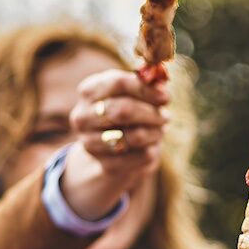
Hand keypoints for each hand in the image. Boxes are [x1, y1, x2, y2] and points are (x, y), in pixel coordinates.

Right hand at [62, 69, 169, 220]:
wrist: (110, 148)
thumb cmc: (125, 110)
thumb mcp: (131, 93)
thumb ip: (146, 86)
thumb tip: (161, 86)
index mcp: (89, 91)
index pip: (118, 83)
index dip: (145, 89)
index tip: (165, 95)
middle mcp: (83, 116)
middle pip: (123, 110)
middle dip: (151, 113)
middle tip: (166, 116)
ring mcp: (90, 142)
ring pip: (135, 136)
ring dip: (155, 132)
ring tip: (160, 129)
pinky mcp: (106, 165)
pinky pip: (141, 156)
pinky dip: (153, 149)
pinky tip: (152, 144)